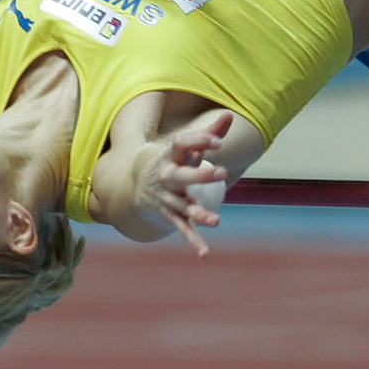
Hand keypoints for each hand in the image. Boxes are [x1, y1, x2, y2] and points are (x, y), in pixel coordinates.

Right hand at [135, 110, 230, 254]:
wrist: (139, 187)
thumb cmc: (174, 162)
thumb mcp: (186, 148)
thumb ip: (208, 134)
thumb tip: (229, 114)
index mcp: (171, 156)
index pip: (182, 144)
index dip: (199, 141)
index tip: (218, 142)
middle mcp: (167, 177)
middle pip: (180, 176)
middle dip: (199, 175)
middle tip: (221, 173)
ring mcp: (168, 198)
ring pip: (183, 207)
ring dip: (199, 214)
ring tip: (216, 221)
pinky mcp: (172, 216)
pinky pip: (183, 229)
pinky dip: (193, 241)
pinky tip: (204, 254)